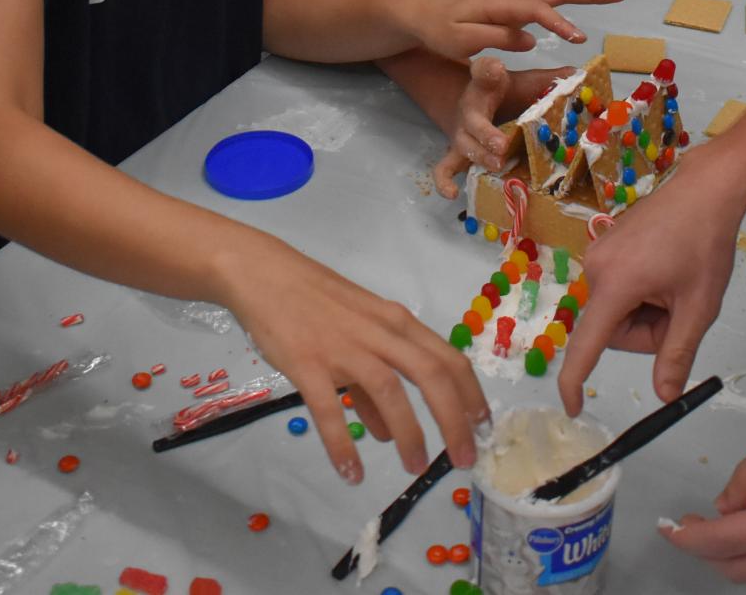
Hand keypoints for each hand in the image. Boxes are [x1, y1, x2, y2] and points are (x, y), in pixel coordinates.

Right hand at [220, 240, 489, 481]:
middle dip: (454, 420)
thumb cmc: (314, 301)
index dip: (470, 394)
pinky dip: (342, 444)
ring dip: (409, 433)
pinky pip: (329, 410)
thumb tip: (389, 432)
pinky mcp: (307, 363)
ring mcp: (343, 347)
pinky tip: (351, 472)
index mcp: (396, 322)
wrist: (263, 274)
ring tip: (414, 468)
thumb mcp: (358, 330)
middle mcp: (378, 333)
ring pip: (389, 391)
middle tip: (463, 459)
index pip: (448, 357)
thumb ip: (373, 382)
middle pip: (431, 375)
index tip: (482, 426)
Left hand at [401, 0, 626, 64]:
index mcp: (501, 6)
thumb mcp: (459, 40)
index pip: (537, 11)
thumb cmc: (436, 31)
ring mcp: (516, 0)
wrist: (419, 16)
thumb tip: (530, 39)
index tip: (579, 39)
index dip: (560, 23)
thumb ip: (494, 37)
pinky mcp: (515, 6)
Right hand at [434, 58, 574, 196]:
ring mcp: (460, 135)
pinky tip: (454, 193)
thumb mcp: (523, 82)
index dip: (488, 71)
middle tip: (503, 145)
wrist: (471, 102)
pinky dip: (444, 181)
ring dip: (479, 157)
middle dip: (487, 134)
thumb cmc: (502, 94)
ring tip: (497, 165)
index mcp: (484, 88)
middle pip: (472, 122)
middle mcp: (469, 111)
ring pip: (462, 147)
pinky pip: (443, 168)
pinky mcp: (455, 154)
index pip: (483, 73)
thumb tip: (581, 75)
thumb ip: (549, 79)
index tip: (496, 68)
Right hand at [555, 144, 745, 411]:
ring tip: (676, 285)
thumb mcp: (699, 306)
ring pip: (617, 311)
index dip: (575, 381)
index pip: (586, 345)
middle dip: (647, 331)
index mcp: (614, 285)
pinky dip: (641, 294)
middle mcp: (594, 268)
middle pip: (612, 330)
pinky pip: (617, 290)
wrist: (706, 189)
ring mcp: (597, 254)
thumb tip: (665, 396)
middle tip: (681, 308)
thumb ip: (677, 354)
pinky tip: (665, 270)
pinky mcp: (604, 247)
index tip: (571, 409)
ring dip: (646, 312)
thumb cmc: (706, 243)